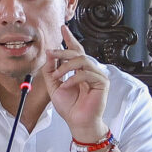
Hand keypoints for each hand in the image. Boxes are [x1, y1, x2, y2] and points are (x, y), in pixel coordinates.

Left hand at [42, 25, 108, 140]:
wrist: (77, 122)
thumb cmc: (69, 107)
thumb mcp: (53, 86)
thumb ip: (51, 70)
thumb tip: (50, 54)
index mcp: (79, 69)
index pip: (76, 50)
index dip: (70, 38)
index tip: (62, 28)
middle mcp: (90, 70)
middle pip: (77, 53)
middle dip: (62, 52)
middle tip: (51, 53)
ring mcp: (97, 75)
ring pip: (82, 60)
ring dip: (66, 66)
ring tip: (57, 76)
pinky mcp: (102, 83)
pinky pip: (86, 74)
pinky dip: (73, 79)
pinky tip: (66, 86)